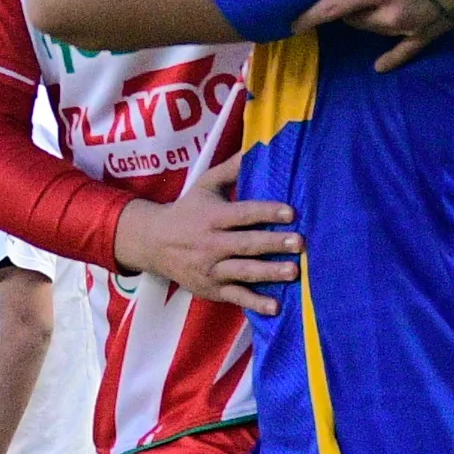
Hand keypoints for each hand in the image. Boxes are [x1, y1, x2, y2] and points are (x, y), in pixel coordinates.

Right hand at [112, 155, 301, 315]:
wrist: (153, 244)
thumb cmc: (187, 211)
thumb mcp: (205, 185)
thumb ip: (231, 169)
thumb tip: (254, 146)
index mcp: (213, 217)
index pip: (243, 214)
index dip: (267, 212)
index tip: (291, 212)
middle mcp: (212, 244)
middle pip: (246, 244)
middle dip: (273, 244)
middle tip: (300, 243)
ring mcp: (212, 270)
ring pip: (244, 272)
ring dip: (269, 272)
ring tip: (293, 272)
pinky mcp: (212, 289)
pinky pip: (236, 297)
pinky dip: (255, 303)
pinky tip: (275, 307)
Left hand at [296, 0, 453, 67]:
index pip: (334, 8)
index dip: (310, 16)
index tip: (292, 23)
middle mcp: (394, 14)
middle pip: (354, 20)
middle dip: (341, 12)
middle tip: (333, 3)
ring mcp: (414, 26)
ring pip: (376, 32)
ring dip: (364, 23)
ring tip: (356, 14)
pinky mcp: (433, 31)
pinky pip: (406, 52)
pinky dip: (390, 59)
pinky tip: (379, 66)